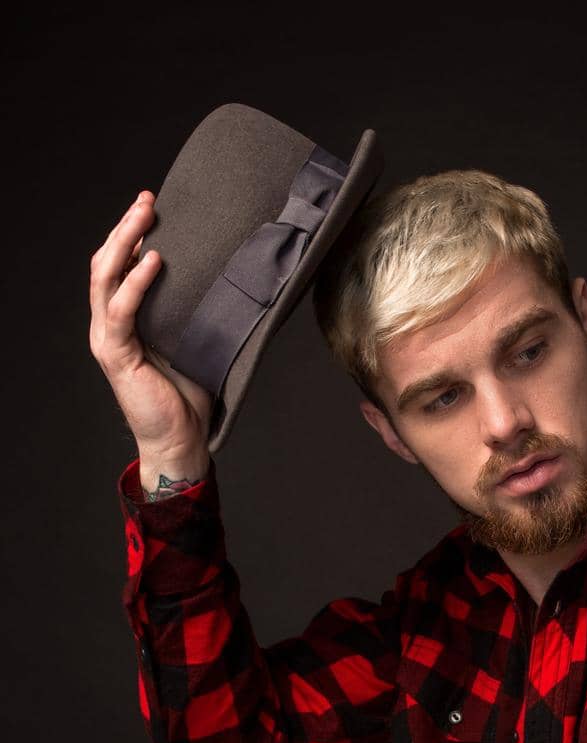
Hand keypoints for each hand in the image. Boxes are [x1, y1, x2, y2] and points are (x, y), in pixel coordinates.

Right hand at [88, 190, 212, 473]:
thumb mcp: (190, 342)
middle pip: (106, 262)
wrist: (181, 440)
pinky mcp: (116, 355)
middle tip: (147, 198)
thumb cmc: (188, 395)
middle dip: (125, 226)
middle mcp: (108, 324)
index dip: (130, 233)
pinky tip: (153, 261)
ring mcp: (108, 339)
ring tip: (146, 216)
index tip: (153, 205)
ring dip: (124, 242)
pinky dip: (136, 283)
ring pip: (106, 277)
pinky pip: (122, 311)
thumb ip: (189, 311)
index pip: (118, 265)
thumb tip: (219, 277)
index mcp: (123, 320)